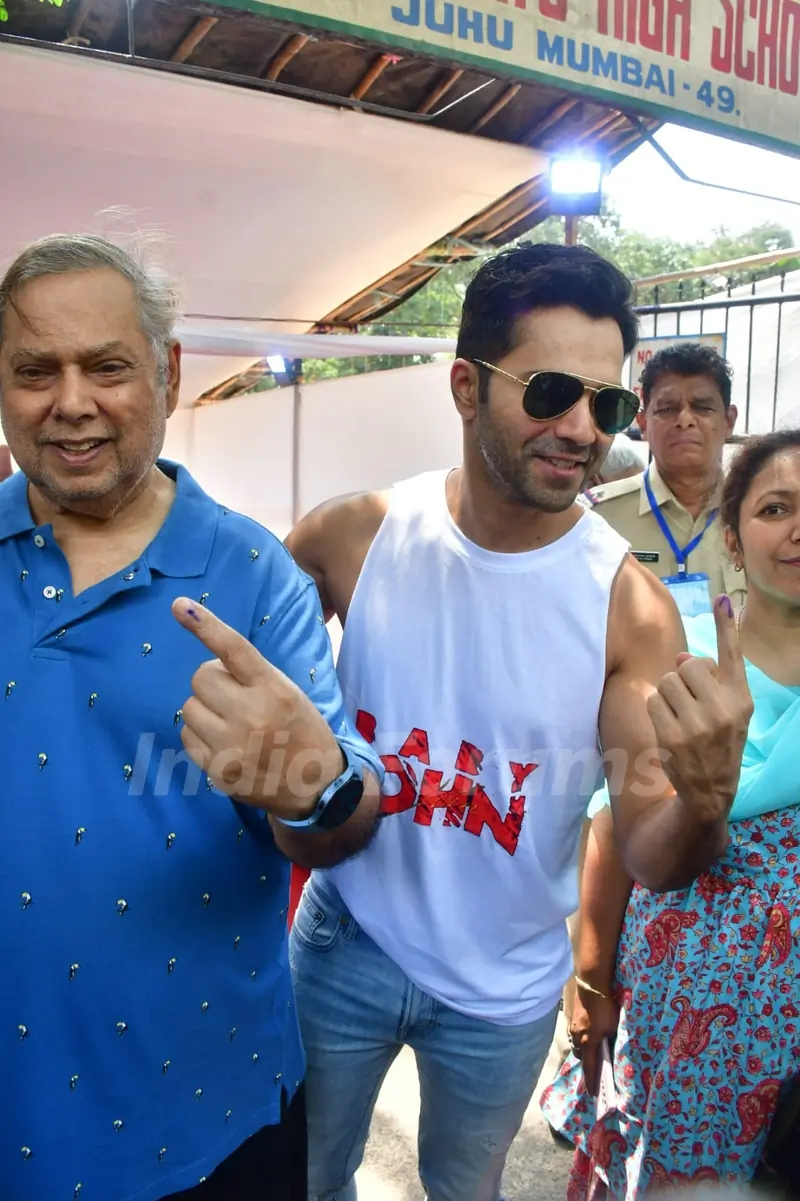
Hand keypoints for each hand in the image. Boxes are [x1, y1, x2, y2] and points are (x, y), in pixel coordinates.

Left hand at [172, 597, 341, 818]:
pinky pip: (186, 736)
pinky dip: (200, 735)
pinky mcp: (216, 770)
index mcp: (274, 690)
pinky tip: (223, 742)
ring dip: (205, 709)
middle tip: (234, 697)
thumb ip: (253, 677)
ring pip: (189, 707)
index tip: (179, 606)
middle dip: (212, 683)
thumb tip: (207, 669)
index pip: (235, 649)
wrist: (315, 786)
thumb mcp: (289, 694)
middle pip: (201, 678)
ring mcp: (230, 746)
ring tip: (230, 723)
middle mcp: (251, 715)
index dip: (205, 625)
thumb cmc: (301, 730)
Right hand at [569, 985, 619, 1095]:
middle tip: (595, 1070)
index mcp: (588, 1043)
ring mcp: (573, 1028)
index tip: (593, 1095)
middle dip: (587, 1065)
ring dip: (584, 1051)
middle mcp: (578, 1038)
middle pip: (581, 1057)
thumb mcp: (613, 1027)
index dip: (592, 1082)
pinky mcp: (573, 1019)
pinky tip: (588, 1035)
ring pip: (577, 1046)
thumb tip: (610, 1052)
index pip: (589, 1068)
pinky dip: (581, 1040)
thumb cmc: (605, 1008)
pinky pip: (575, 1036)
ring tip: (592, 1052)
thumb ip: (610, 1041)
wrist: (591, 986)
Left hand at [647, 594, 752, 825]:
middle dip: (681, 677)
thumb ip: (711, 681)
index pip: (733, 655)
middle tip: (689, 700)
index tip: (723, 599)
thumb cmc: (717, 742)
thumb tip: (682, 655)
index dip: (727, 626)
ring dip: (667, 694)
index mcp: (741, 699)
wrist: (711, 790)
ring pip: (667, 680)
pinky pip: (653, 699)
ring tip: (679, 716)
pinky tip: (669, 727)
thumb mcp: (728, 712)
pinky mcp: (673, 734)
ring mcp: (698, 723)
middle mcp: (724, 708)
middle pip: (686, 665)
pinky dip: (656, 709)